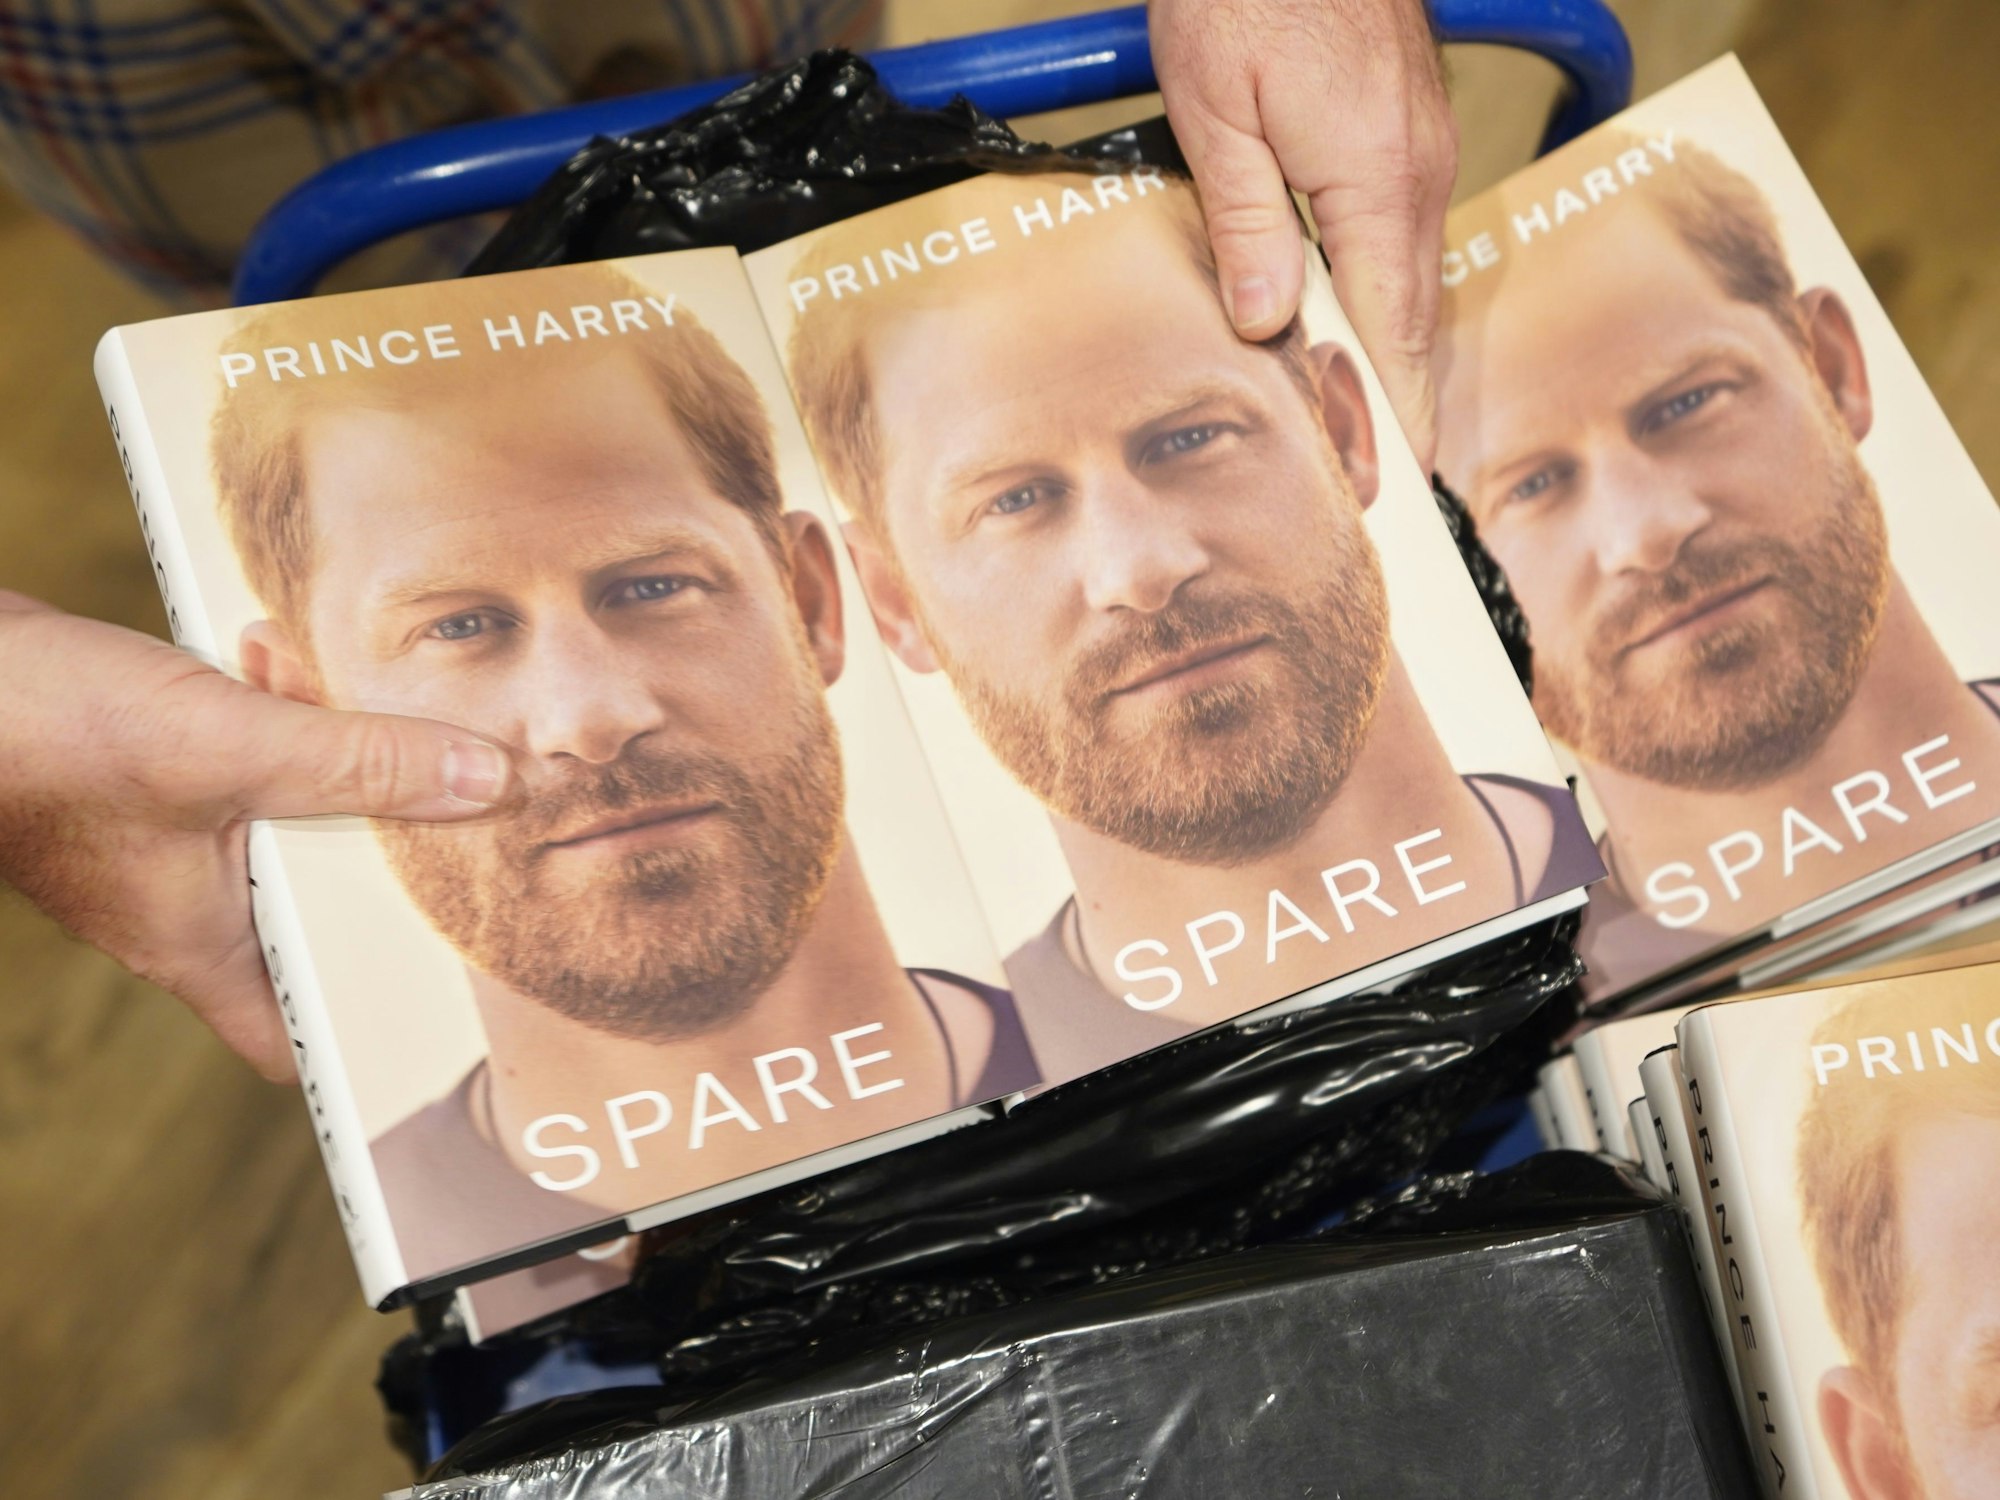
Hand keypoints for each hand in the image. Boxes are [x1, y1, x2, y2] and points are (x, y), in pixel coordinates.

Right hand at [0, 593, 511, 1079]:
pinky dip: (267, 709)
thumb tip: (486, 782)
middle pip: (323, 898)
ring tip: (327, 684)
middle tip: (428, 782)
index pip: (297, 1037)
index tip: (438, 995)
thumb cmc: (41, 733)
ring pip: (288, 811)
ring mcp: (162, 841)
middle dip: (376, 831)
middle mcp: (182, 906)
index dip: (367, 1031)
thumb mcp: (232, 746)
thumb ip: (364, 764)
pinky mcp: (145, 775)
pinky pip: (242, 756)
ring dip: (323, 746)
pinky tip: (268, 651)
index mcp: (200, 947)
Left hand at [1151, 0, 1457, 467]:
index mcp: (1377, 181)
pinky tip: (1354, 320)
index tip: (1398, 478)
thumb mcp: (1216, 109)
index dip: (1395, 411)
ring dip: (1390, 348)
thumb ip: (1245, 221)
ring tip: (1367, 422)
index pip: (1394, 329)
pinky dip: (1383, 290)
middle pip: (1414, 314)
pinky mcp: (1405, 125)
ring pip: (1410, 273)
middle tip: (1381, 478)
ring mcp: (1421, 145)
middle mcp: (1418, 170)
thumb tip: (1265, 321)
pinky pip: (1401, 232)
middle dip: (1399, 399)